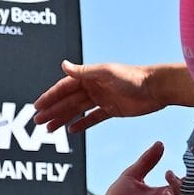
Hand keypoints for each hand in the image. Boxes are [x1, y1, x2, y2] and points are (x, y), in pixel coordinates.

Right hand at [33, 60, 161, 132]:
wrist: (157, 88)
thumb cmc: (133, 77)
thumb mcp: (106, 72)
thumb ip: (83, 71)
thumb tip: (63, 64)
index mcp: (89, 76)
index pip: (64, 88)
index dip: (49, 97)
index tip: (37, 106)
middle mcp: (93, 87)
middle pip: (67, 101)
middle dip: (52, 111)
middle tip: (37, 122)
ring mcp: (102, 99)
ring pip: (77, 110)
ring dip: (62, 118)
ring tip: (49, 129)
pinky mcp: (112, 110)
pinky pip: (92, 118)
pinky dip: (82, 123)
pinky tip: (71, 130)